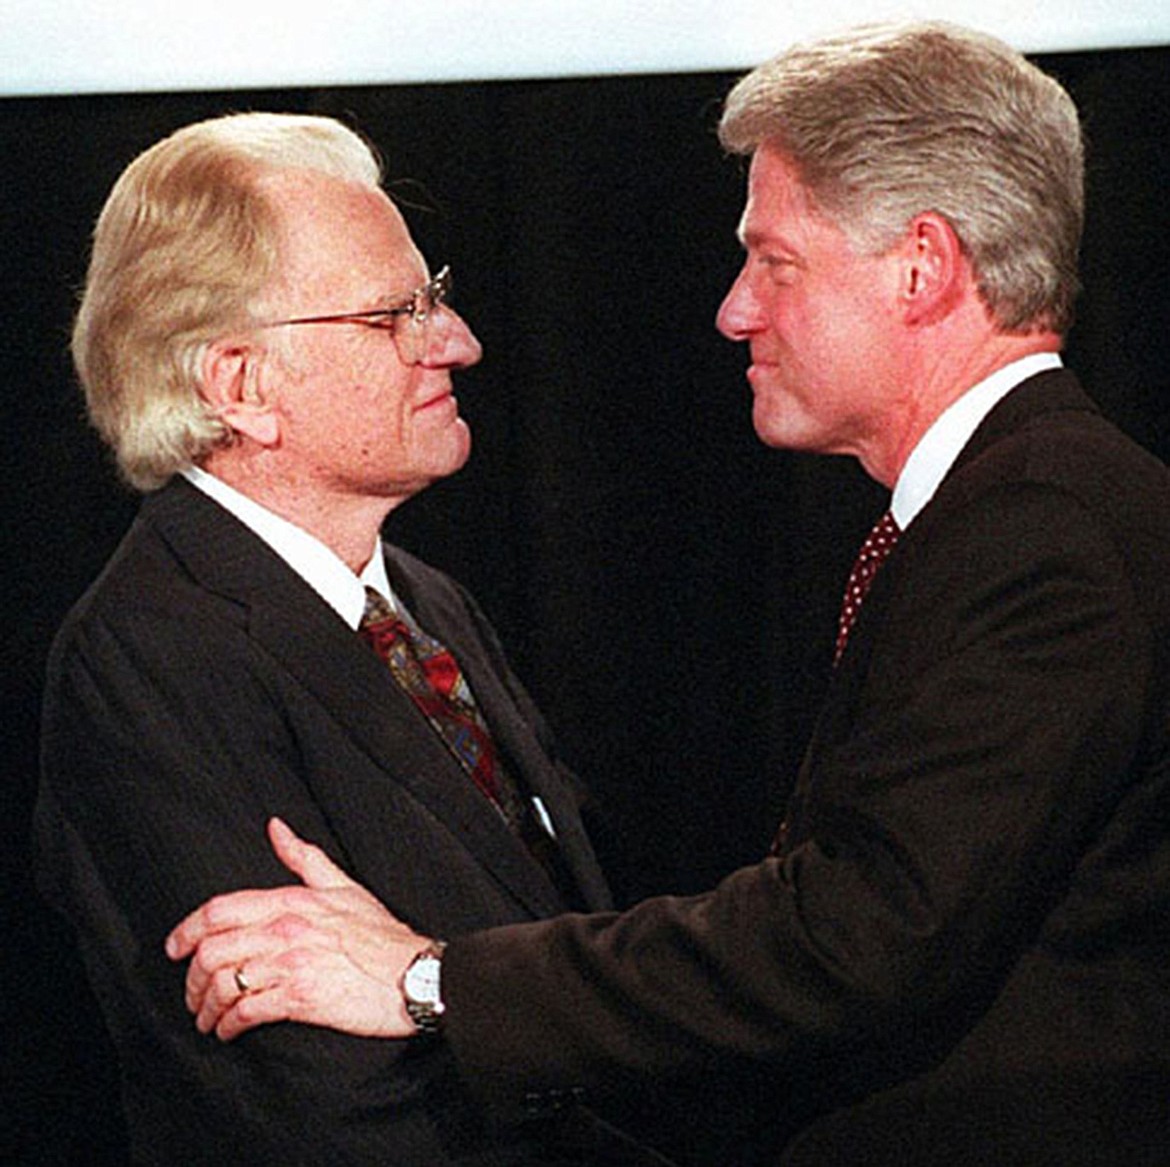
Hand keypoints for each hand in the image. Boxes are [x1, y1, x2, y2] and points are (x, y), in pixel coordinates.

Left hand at [165, 817, 430, 1040]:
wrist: (414, 973)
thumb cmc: (381, 934)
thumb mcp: (343, 886)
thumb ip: (304, 857)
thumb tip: (275, 827)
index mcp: (292, 901)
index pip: (220, 909)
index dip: (187, 930)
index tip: (174, 948)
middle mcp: (286, 930)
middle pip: (212, 950)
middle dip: (191, 979)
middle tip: (192, 995)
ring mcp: (292, 963)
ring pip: (223, 983)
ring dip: (206, 1006)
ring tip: (208, 1018)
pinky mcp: (300, 997)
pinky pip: (246, 1010)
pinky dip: (228, 1024)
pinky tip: (229, 1030)